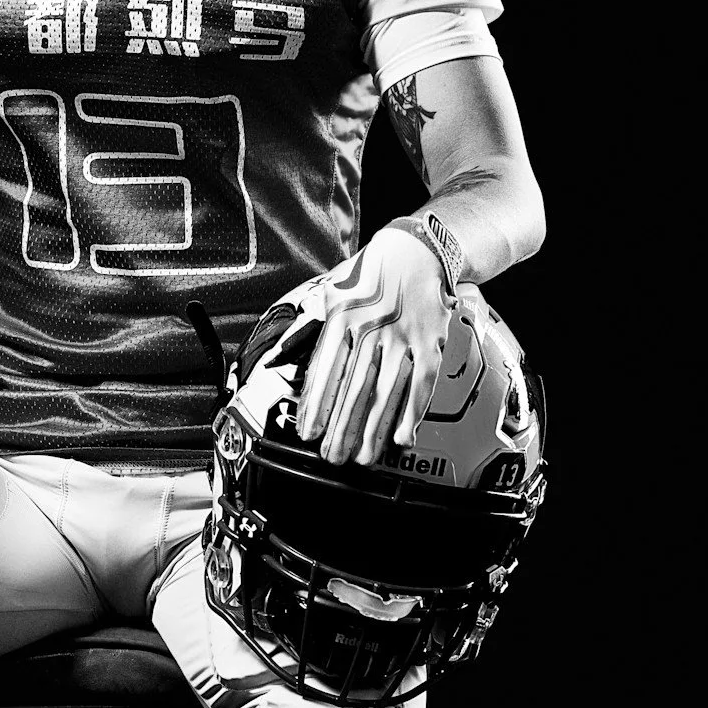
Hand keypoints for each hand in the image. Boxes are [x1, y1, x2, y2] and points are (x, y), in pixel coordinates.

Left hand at [295, 227, 455, 465]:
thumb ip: (310, 328)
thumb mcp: (330, 293)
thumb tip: (279, 356)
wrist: (417, 249)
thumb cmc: (369, 274)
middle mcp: (370, 331)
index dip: (317, 406)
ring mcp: (402, 339)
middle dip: (342, 429)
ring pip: (385, 392)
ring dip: (373, 430)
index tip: (309, 434)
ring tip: (363, 458)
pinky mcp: (429, 343)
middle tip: (334, 457)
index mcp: (342, 320)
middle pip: (354, 389)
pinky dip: (412, 412)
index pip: (326, 372)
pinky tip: (401, 437)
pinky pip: (421, 384)